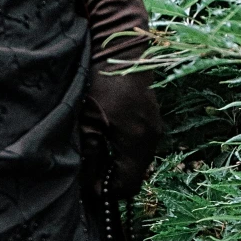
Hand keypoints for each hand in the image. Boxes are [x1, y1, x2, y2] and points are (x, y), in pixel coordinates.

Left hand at [81, 60, 162, 197]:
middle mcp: (152, 138)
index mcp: (137, 143)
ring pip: (136, 160)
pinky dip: (122, 149)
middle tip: (86, 171)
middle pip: (134, 175)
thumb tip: (89, 187)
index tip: (86, 186)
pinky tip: (104, 137)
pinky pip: (138, 144)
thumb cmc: (100, 82)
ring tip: (92, 154)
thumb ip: (90, 157)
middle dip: (110, 180)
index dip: (107, 193)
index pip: (128, 187)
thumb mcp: (88, 122)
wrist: (119, 47)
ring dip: (116, 163)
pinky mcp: (150, 115)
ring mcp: (154, 125)